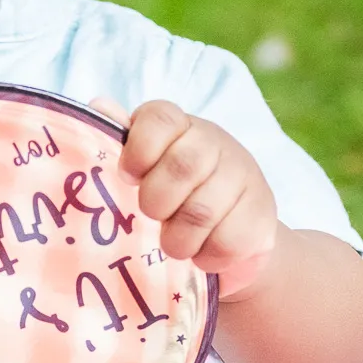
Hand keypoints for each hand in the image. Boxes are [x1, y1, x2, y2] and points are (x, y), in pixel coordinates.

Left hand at [116, 99, 277, 299]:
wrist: (234, 231)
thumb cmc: (177, 194)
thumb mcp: (147, 168)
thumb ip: (124, 141)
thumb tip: (100, 105)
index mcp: (180, 126)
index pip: (160, 118)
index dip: (138, 150)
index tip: (128, 176)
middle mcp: (215, 142)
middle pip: (182, 166)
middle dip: (157, 202)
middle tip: (155, 216)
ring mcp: (243, 175)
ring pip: (202, 211)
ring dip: (178, 239)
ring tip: (175, 243)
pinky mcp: (262, 213)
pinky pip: (227, 241)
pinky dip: (206, 256)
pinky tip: (204, 252)